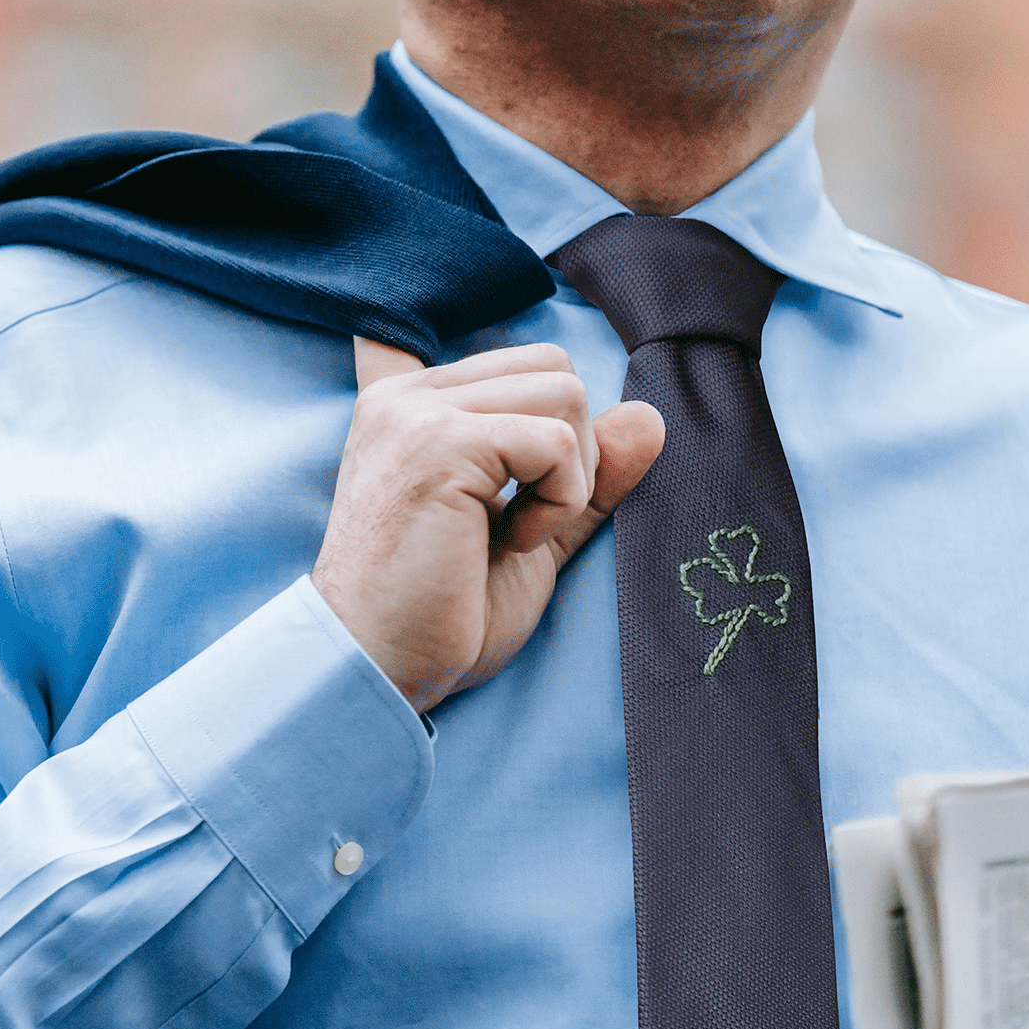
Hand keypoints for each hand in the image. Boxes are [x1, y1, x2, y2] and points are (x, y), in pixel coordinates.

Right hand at [312, 339, 664, 715]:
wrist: (378, 666)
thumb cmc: (441, 613)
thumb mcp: (530, 532)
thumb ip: (581, 475)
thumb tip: (650, 416)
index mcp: (412, 406)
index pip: (515, 362)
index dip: (546, 422)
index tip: (516, 490)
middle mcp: (408, 395)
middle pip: (552, 367)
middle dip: (573, 447)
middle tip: (530, 520)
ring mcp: (419, 412)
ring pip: (564, 392)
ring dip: (570, 474)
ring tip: (518, 532)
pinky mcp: (441, 442)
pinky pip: (556, 441)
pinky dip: (561, 500)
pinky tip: (515, 543)